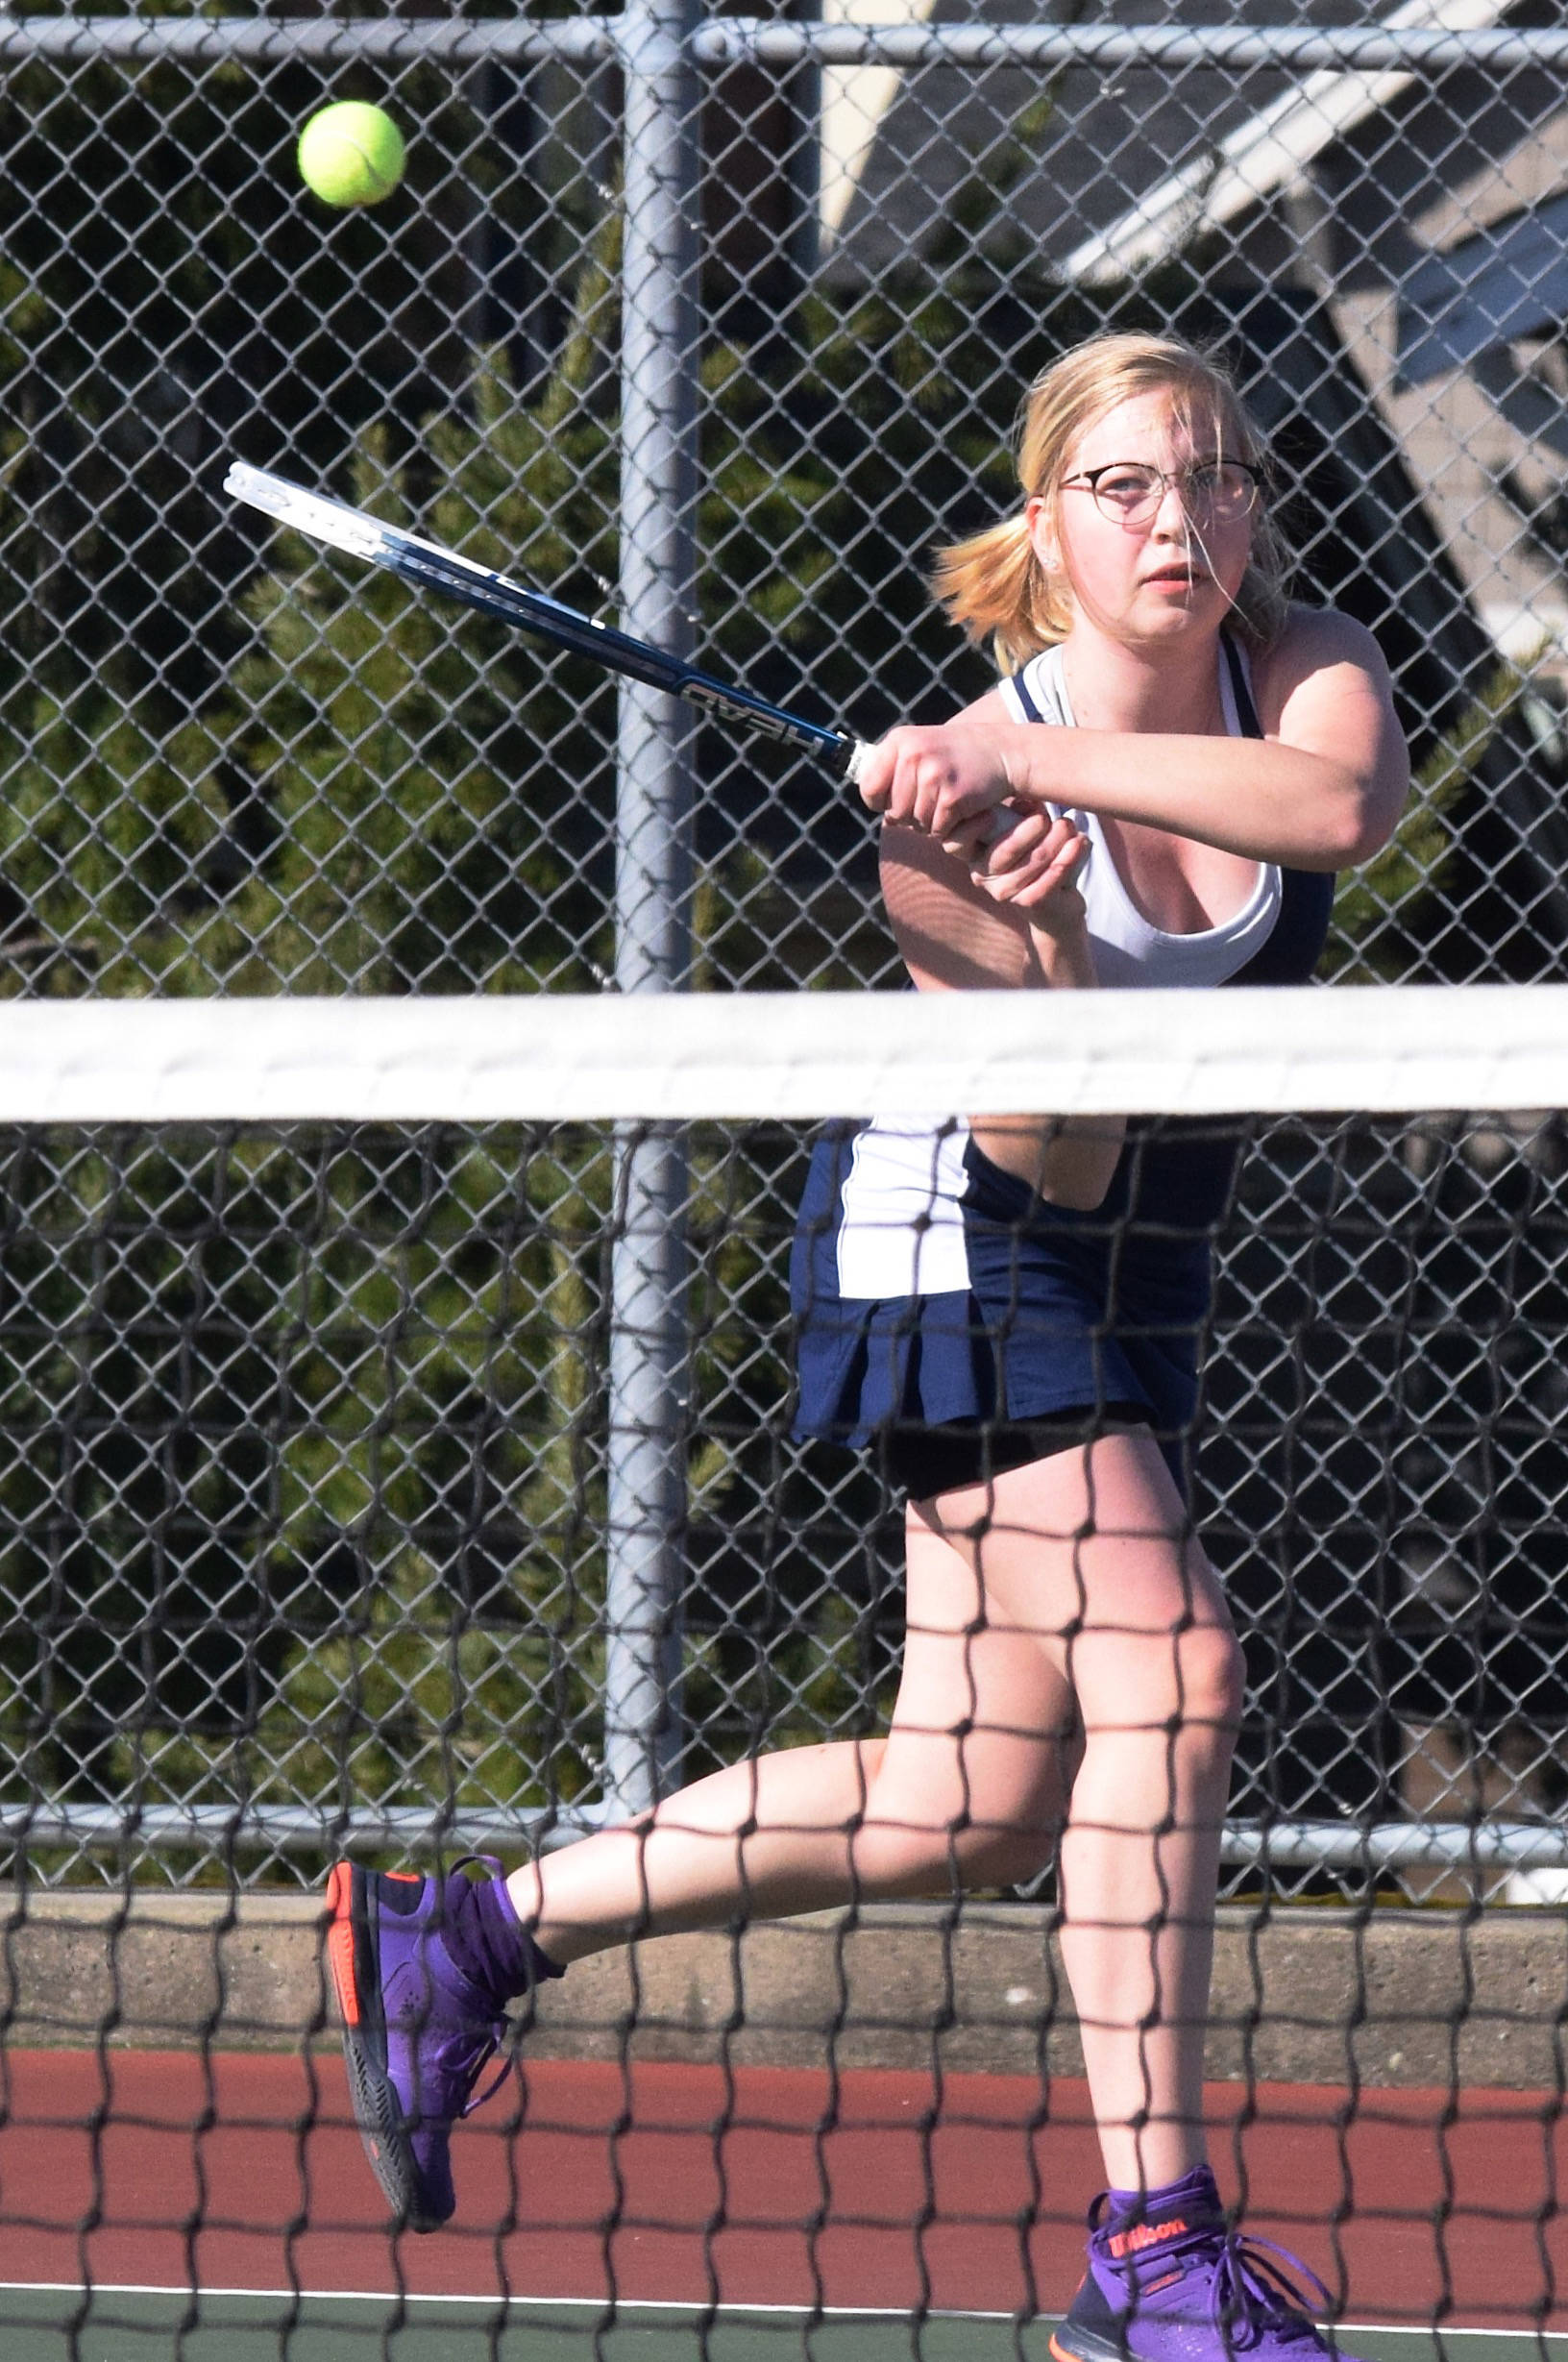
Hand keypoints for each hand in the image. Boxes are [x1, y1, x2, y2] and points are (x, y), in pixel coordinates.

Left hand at [853, 721, 1018, 838]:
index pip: (868, 786)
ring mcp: (933, 776)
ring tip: (947, 801)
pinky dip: (948, 827)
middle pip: (893, 812)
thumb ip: (893, 767)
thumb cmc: (959, 755)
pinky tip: (960, 808)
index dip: (880, 801)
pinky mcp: (952, 797)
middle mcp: (913, 755)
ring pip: (915, 824)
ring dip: (931, 823)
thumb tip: (869, 796)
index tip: (895, 798)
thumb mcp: (921, 747)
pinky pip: (937, 830)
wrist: (1004, 752)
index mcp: (899, 741)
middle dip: (911, 816)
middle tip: (932, 800)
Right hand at [964, 808, 1089, 936]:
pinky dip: (1067, 859)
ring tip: (1069, 827)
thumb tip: (1024, 802)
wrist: (1055, 904)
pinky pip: (1050, 879)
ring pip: (1031, 862)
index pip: (955, 844)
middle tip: (1045, 818)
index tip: (992, 814)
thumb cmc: (1035, 855)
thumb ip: (1019, 812)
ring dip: (1055, 841)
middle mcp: (983, 875)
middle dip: (1028, 830)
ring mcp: (1004, 892)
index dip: (969, 829)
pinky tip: (1078, 843)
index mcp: (975, 853)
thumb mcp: (1024, 828)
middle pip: (1003, 851)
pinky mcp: (1029, 904)